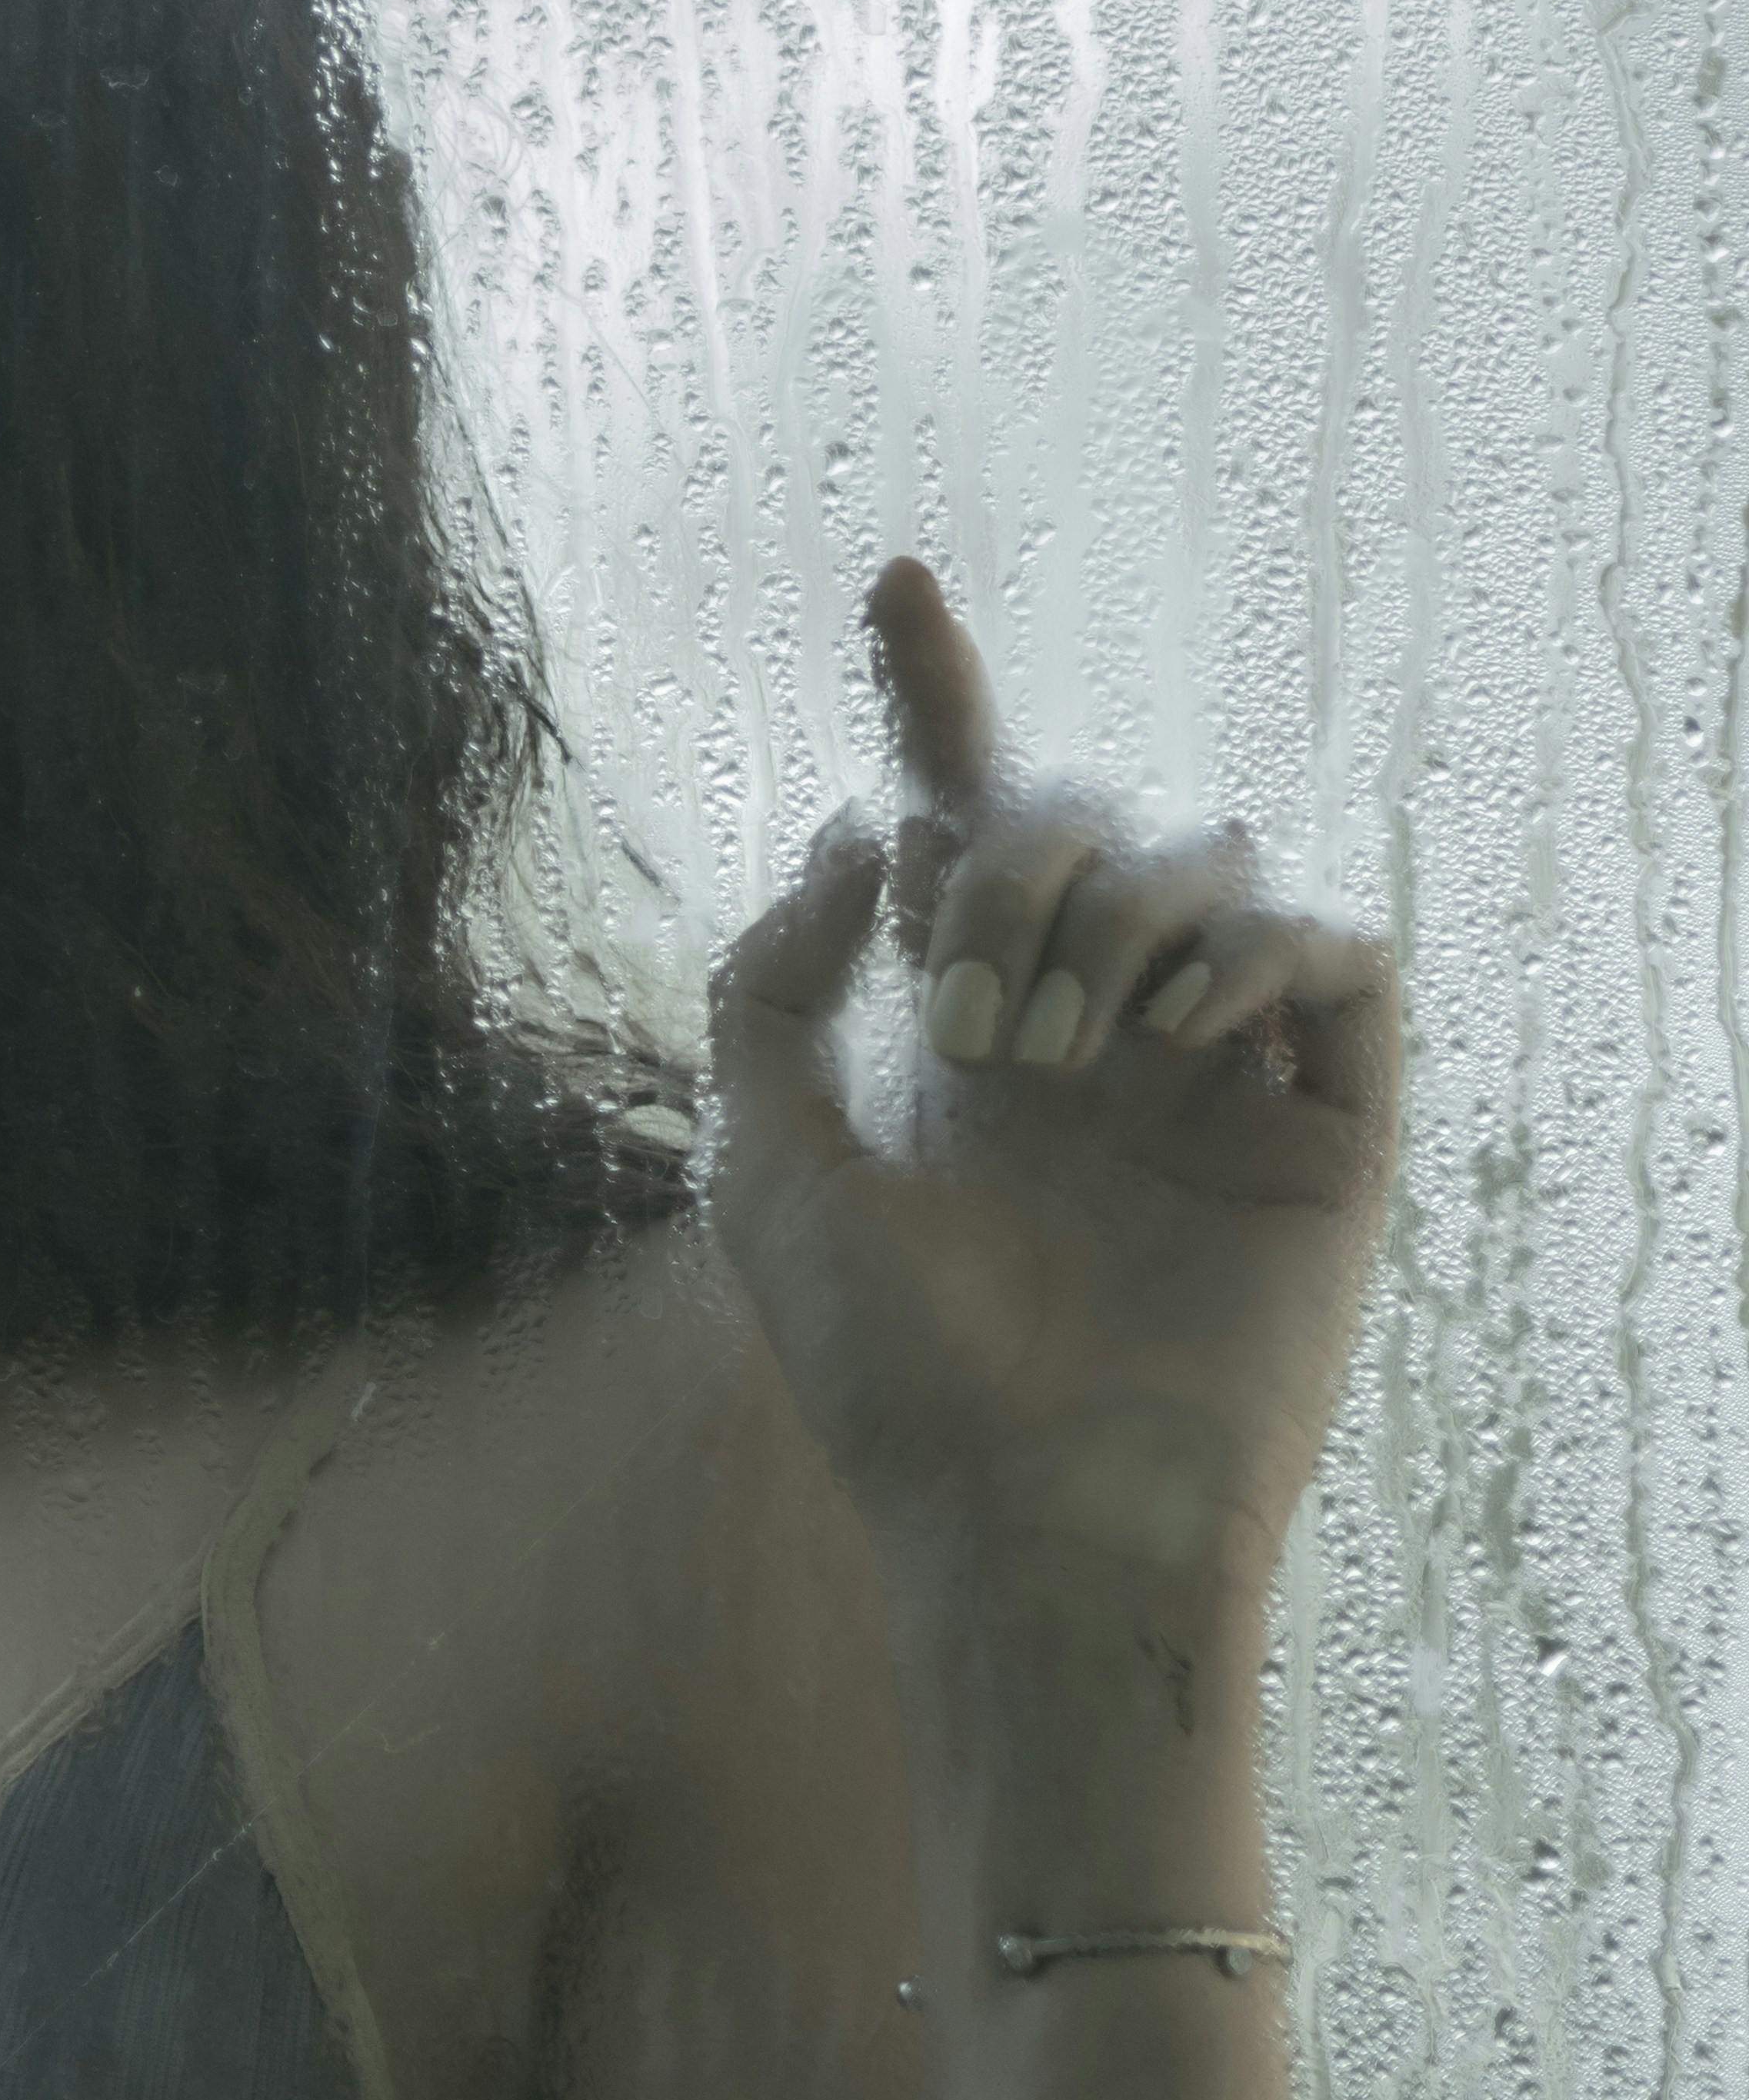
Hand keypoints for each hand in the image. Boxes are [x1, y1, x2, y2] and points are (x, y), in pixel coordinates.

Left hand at [707, 564, 1397, 1726]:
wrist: (1035, 1517)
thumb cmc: (895, 1375)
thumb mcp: (767, 1166)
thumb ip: (773, 983)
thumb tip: (852, 830)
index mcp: (969, 1027)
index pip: (959, 820)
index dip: (935, 695)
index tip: (893, 582)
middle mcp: (1097, 1028)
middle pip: (1082, 814)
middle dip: (1014, 867)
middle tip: (975, 1013)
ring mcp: (1219, 1069)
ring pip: (1209, 855)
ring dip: (1117, 914)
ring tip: (1066, 1050)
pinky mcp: (1329, 1123)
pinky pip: (1333, 951)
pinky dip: (1257, 948)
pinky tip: (1176, 1030)